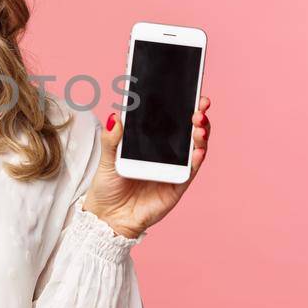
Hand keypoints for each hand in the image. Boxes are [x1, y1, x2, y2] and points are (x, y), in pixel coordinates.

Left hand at [83, 96, 211, 238]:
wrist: (108, 217)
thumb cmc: (108, 186)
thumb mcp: (107, 159)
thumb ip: (112, 138)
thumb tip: (116, 115)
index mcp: (151, 142)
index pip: (171, 119)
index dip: (182, 105)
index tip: (189, 91)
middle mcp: (166, 153)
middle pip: (188, 130)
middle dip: (198, 115)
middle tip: (200, 105)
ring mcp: (174, 168)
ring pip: (195, 147)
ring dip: (201, 134)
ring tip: (199, 125)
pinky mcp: (177, 186)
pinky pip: (190, 171)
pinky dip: (196, 160)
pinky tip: (197, 151)